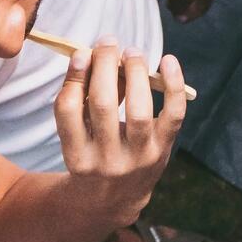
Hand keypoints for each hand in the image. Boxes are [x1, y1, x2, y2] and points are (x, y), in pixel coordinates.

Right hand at [53, 39, 187, 225]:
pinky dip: (173, 85)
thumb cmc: (93, 152)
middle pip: (102, 104)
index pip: (68, 110)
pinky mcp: (162, 151)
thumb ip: (79, 98)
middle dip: (104, 65)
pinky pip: (172, 115)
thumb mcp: (76, 135)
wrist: (115, 198)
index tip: (81, 53)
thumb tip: (89, 54)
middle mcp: (106, 160)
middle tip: (107, 43)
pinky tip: (168, 61)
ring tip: (131, 52)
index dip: (74, 77)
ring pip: (138, 109)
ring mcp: (137, 158)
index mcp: (76, 156)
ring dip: (134, 72)